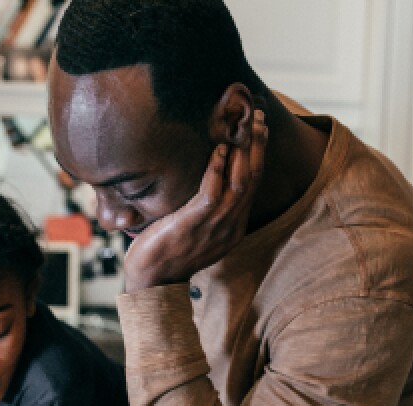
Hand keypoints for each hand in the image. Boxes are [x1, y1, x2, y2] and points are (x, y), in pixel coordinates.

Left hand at [123, 109, 267, 292]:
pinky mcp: (194, 225)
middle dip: (257, 146)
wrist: (153, 282)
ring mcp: (214, 226)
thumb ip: (207, 210)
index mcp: (232, 226)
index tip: (259, 130)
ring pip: (239, 183)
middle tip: (259, 118)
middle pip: (252, 179)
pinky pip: (211, 193)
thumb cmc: (168, 253)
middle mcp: (229, 225)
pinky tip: (219, 150)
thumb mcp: (197, 230)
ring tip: (244, 126)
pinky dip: (217, 169)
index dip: (259, 155)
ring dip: (243, 152)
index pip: (253, 185)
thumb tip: (205, 182)